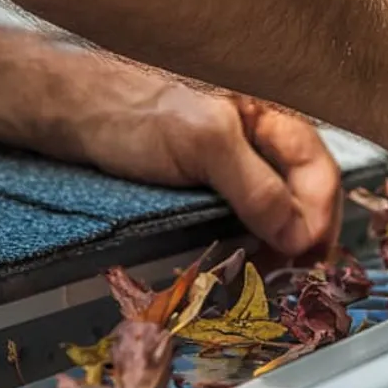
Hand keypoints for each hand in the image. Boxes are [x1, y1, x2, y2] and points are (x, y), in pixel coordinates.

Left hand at [32, 57, 342, 256]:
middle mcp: (258, 138)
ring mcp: (232, 164)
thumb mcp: (202, 142)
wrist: (69, 115)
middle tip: (282, 276)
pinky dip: (246, 245)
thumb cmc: (130, 111)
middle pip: (303, 194)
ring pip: (274, 212)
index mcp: (270, 113)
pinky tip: (236, 262)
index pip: (319, 169)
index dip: (319, 214)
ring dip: (273, 247)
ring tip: (257, 275)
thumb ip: (256, 186)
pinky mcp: (205, 186)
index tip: (303, 256)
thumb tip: (299, 235)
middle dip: (301, 237)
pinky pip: (242, 220)